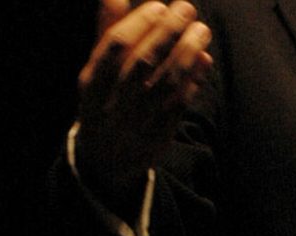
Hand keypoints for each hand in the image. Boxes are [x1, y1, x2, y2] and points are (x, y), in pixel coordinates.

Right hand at [75, 0, 212, 210]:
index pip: (114, 48)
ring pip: (165, 85)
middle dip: (167, 33)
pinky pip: (179, 106)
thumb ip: (107, 31)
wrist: (106, 160)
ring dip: (187, 54)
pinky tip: (204, 60)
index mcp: (91, 84)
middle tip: (186, 9)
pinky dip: (194, 81)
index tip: (159, 5)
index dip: (139, 24)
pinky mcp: (159, 136)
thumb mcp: (96, 71)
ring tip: (201, 30)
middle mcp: (112, 103)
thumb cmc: (104, 101)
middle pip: (142, 64)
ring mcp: (136, 122)